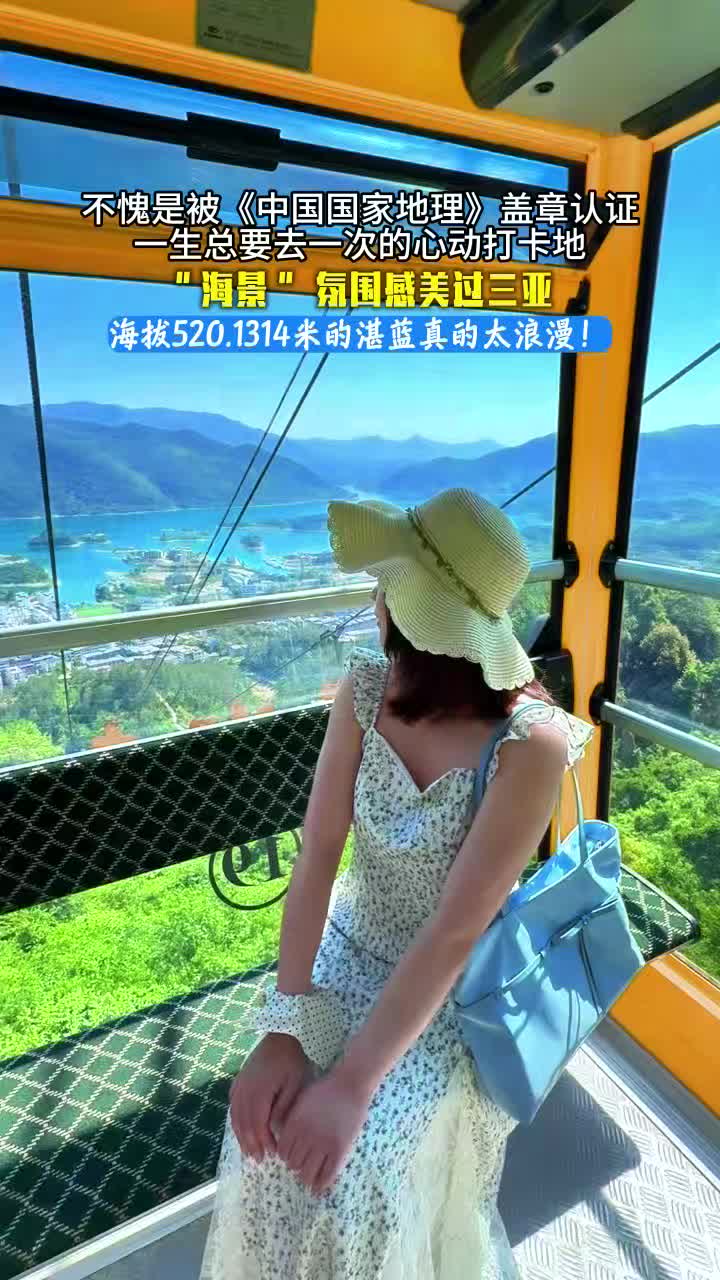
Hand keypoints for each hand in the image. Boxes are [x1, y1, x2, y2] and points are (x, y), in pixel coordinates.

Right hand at [229, 1033, 313, 1161]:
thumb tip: (275, 1130)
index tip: (272, 1152)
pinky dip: (236, 1121)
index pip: (258, 1124)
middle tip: (259, 1159)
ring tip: (249, 1150)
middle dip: (251, 1143)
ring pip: (236, 1117)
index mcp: (259, 1092)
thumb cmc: (291, 1060)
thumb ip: (284, 1107)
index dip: (263, 1141)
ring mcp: (239, 1086)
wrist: (279, 1037)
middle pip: (244, 1123)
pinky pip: (233, 1106)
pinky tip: (241, 1129)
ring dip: (241, 1136)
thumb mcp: (295, 1084)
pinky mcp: (238, 1082)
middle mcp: (244, 1091)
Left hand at [276, 1070, 371, 1195]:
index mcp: (295, 1123)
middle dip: (296, 1165)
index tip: (292, 1155)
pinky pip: (327, 1175)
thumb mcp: (302, 1102)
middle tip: (303, 1163)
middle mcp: (307, 1135)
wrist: (350, 1084)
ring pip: (307, 1173)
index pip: (282, 1152)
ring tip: (310, 1174)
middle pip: (293, 1164)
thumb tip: (283, 1143)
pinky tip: (320, 1188)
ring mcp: (324, 1143)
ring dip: (307, 1176)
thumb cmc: (325, 1090)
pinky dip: (321, 1184)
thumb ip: (291, 1121)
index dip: (286, 1155)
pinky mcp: (340, 1150)